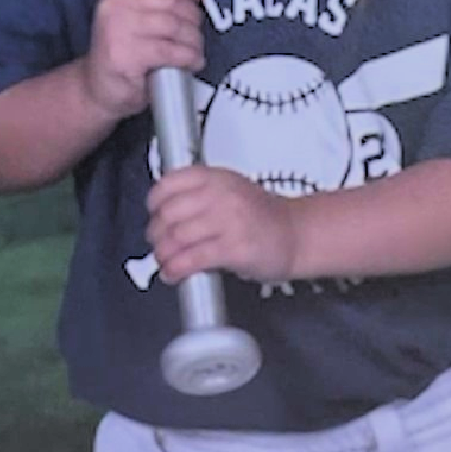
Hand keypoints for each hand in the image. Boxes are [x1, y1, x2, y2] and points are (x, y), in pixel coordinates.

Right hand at [75, 0, 205, 119]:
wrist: (98, 88)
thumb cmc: (123, 51)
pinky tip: (192, 62)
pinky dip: (189, 57)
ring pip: (174, 25)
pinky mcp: (124, 56)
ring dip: (193, 40)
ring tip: (195, 50)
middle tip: (195, 32)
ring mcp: (117, 29)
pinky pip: (170, 51)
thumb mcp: (133, 16)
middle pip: (170, 0)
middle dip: (192, 17)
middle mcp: (113, 5)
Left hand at [146, 166, 300, 284]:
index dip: (154, 202)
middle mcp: (220, 195)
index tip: (153, 215)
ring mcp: (228, 221)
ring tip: (164, 262)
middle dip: (156, 234)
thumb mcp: (229, 190)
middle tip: (157, 245)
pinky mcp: (234, 249)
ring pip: (177, 238)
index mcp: (215, 177)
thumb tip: (162, 217)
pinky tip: (173, 274)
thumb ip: (197, 196)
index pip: (169, 183)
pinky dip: (176, 269)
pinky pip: (192, 259)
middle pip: (169, 214)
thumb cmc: (261, 216)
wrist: (297, 235)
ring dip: (163, 255)